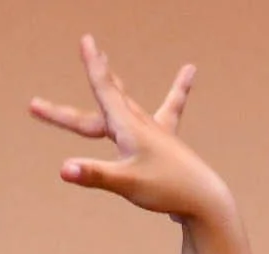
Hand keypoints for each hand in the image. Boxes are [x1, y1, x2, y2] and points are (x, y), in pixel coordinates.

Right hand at [30, 35, 218, 221]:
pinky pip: (170, 109)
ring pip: (128, 102)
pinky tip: (190, 70)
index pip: (104, 90)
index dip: (92, 67)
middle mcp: (140, 122)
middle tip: (88, 45)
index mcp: (128, 126)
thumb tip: (63, 169)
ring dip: (114, 84)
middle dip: (95, 74)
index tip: (86, 39)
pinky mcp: (167, 141)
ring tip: (105, 62)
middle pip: (108, 97)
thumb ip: (94, 174)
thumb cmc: (166, 189)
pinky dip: (179, 89)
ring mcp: (154, 130)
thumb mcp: (125, 183)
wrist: (205, 199)